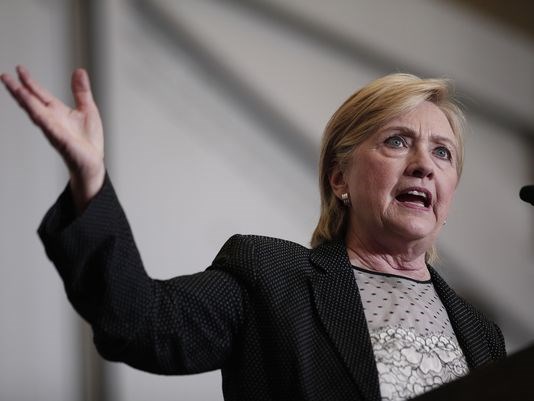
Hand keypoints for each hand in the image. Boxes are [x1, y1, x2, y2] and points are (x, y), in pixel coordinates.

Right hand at [1, 66, 104, 211]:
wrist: (92, 163)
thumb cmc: (89, 140)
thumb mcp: (88, 109)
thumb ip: (81, 91)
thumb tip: (79, 71)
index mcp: (58, 111)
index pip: (40, 94)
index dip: (30, 82)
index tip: (19, 69)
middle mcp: (52, 119)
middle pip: (31, 101)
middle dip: (18, 89)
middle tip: (5, 76)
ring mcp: (53, 129)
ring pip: (34, 111)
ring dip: (23, 99)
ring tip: (11, 86)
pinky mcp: (58, 138)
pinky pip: (46, 125)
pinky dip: (39, 115)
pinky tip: (31, 106)